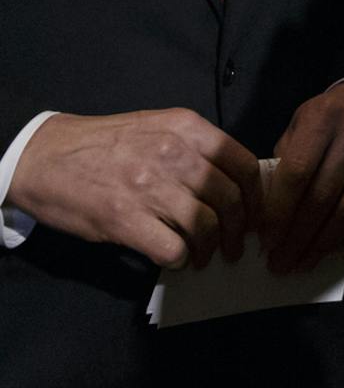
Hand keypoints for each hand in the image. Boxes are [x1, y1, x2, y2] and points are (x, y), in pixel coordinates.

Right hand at [5, 109, 260, 270]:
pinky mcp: (124, 219)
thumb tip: (232, 183)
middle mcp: (174, 153)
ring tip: (206, 257)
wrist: (44, 157)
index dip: (255, 196)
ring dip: (211, 249)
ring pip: (205, 226)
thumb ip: (196, 149)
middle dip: (239, 229)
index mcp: (187, 128)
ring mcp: (149, 187)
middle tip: (234, 245)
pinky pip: (171, 248)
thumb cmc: (106, 144)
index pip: (243, 164)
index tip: (255, 215)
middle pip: (229, 198)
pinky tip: (175, 258)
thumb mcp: (158, 128)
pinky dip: (179, 259)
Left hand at [260, 81, 343, 273]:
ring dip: (326, 244)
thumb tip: (268, 224)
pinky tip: (337, 250)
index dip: (280, 213)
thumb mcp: (296, 130)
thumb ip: (283, 167)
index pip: (298, 173)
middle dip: (299, 236)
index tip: (267, 242)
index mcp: (324, 116)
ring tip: (305, 263)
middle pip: (325, 195)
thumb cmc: (324, 122)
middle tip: (281, 264)